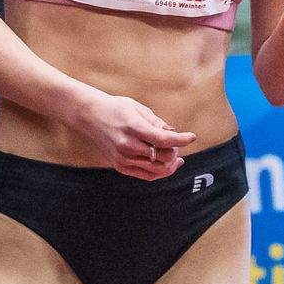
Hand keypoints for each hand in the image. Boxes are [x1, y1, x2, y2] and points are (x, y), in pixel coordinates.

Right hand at [73, 91, 195, 180]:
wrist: (91, 116)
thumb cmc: (117, 108)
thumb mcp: (139, 109)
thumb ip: (157, 123)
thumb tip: (174, 133)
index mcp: (133, 128)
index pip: (163, 139)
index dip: (181, 139)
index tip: (192, 137)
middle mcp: (127, 146)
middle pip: (163, 156)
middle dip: (175, 151)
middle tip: (176, 142)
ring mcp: (123, 159)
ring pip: (157, 169)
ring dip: (170, 163)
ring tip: (175, 155)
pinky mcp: (121, 166)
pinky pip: (147, 175)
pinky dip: (160, 172)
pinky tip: (168, 164)